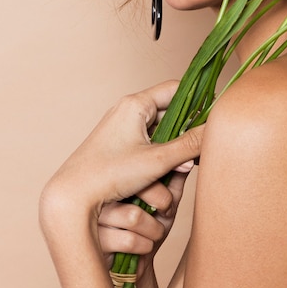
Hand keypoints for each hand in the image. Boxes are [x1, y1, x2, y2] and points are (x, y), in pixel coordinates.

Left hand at [39, 81, 202, 287]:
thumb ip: (189, 145)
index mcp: (136, 104)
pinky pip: (149, 141)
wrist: (71, 198)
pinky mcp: (120, 145)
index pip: (176, 89)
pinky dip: (161, 154)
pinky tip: (166, 171)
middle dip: (186, 132)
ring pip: (161, 129)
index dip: (198, 100)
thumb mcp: (156, 160)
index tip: (213, 115)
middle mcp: (129, 110)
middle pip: (171, 111)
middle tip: (198, 150)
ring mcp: (123, 127)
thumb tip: (215, 131)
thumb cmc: (109, 174)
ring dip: (174, 147)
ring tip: (183, 166)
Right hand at [97, 164, 190, 276]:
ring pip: (134, 216)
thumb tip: (191, 157)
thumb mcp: (168, 198)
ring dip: (154, 230)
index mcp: (121, 173)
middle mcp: (103, 189)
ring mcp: (95, 213)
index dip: (164, 189)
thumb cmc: (151, 224)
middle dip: (162, 205)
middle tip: (163, 215)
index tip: (167, 204)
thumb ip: (176, 178)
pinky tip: (142, 246)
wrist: (136, 262)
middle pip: (141, 187)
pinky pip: (128, 239)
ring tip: (153, 233)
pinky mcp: (94, 238)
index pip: (147, 167)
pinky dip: (144, 246)